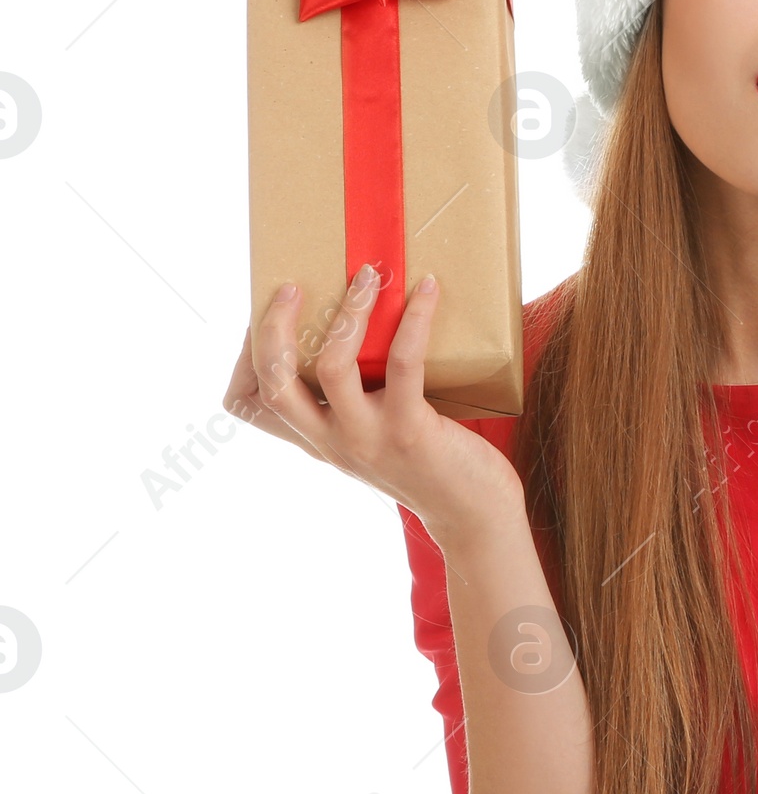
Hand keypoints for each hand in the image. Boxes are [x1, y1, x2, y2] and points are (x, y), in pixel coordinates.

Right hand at [223, 266, 526, 542]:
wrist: (475, 517)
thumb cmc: (431, 467)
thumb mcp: (373, 442)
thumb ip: (353, 406)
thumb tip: (356, 337)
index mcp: (318, 441)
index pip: (249, 405)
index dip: (245, 357)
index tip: (261, 320)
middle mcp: (333, 442)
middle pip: (274, 383)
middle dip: (272, 327)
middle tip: (290, 286)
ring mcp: (368, 438)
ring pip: (332, 367)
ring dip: (348, 312)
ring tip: (367, 276)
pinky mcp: (411, 430)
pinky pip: (403, 362)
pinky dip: (415, 319)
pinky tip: (428, 290)